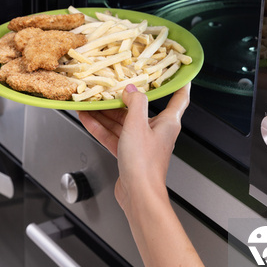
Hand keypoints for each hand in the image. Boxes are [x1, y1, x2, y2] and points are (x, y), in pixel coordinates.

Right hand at [77, 83, 190, 212]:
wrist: (138, 196)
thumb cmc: (144, 164)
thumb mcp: (138, 125)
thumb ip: (135, 102)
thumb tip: (131, 89)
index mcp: (167, 123)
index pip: (178, 98)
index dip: (179, 83)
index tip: (176, 70)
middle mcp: (156, 132)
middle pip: (140, 108)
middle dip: (124, 97)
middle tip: (112, 84)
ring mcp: (141, 143)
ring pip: (123, 122)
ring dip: (106, 112)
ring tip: (90, 100)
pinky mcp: (128, 154)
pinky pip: (113, 136)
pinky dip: (101, 128)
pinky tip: (87, 119)